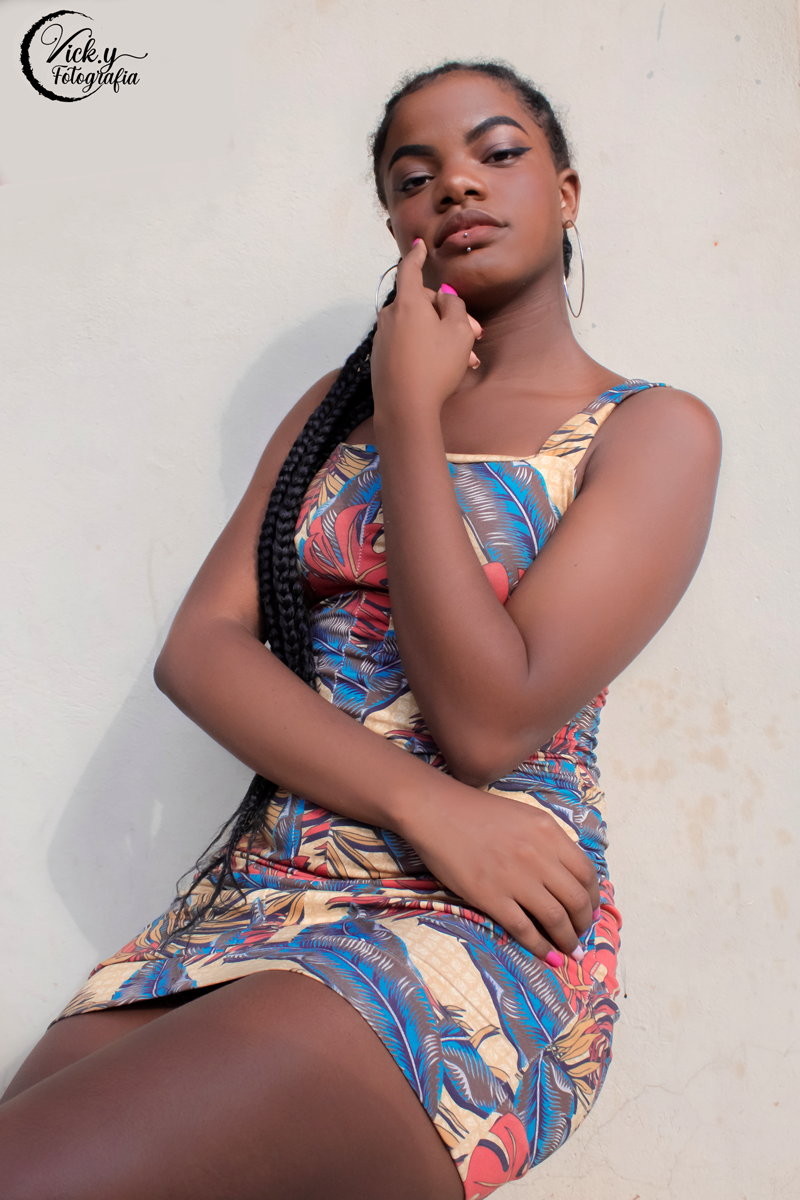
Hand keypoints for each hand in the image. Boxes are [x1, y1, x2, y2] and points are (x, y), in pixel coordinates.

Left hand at [370, 239, 482, 423]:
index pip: (410, 269)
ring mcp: (384, 338)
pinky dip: (427, 349)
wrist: (405, 408)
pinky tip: (447, 368)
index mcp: (407, 302)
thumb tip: (444, 296)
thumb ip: (455, 306)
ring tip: (468, 359)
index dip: (417, 256)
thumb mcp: (459, 332)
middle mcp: (390, 316)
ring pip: (418, 328)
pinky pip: (408, 344)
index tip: (419, 246)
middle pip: (421, 303)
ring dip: (442, 337)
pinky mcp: (382, 358)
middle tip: (474, 334)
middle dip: (448, 315)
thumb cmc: (435, 367)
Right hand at [401, 782, 600, 962]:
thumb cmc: (479, 812)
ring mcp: (515, 878)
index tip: (590, 909)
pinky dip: (540, 947)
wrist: (436, 811)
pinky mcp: (491, 896)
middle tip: (581, 933)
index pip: (587, 872)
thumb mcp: (524, 816)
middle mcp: (538, 855)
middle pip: (577, 899)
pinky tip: (546, 955)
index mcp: (549, 832)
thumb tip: (567, 876)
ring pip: (556, 919)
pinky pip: (525, 930)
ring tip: (569, 949)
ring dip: (567, 940)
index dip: (594, 897)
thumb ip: (549, 842)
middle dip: (584, 923)